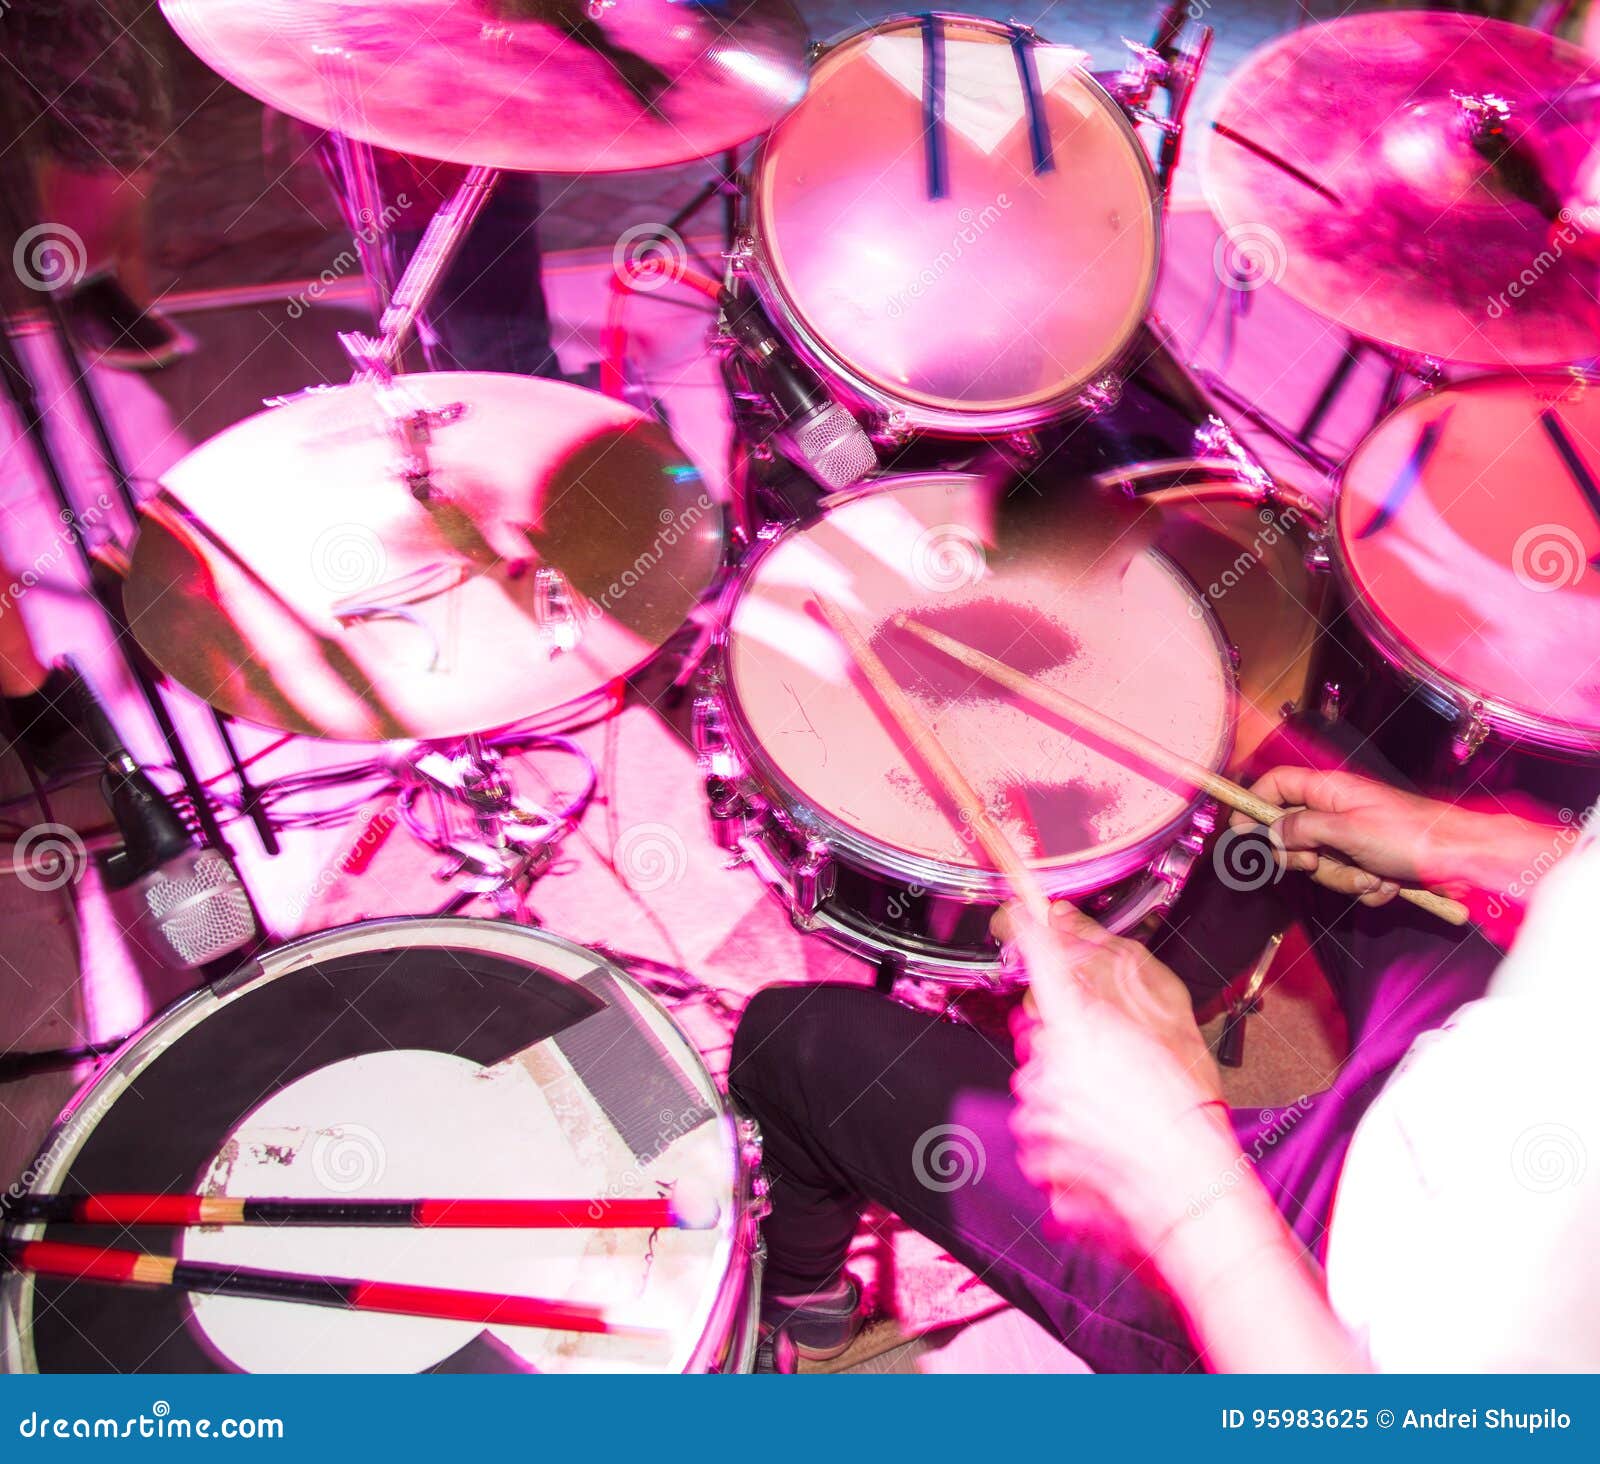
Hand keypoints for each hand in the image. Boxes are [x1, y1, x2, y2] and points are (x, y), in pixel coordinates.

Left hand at [996, 902, 1232, 1247]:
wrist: (1190, 1192)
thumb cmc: (1185, 1117)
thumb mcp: (1162, 1036)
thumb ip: (1109, 1000)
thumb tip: (1079, 985)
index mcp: (1078, 1029)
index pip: (1043, 965)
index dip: (1028, 934)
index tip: (1016, 913)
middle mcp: (1046, 1068)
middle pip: (1039, 1038)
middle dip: (1064, 1048)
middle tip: (1111, 1073)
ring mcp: (1036, 1117)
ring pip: (1039, 1089)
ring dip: (1066, 1098)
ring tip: (1117, 1117)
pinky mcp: (1036, 1159)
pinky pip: (1042, 1137)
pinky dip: (1066, 1141)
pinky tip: (1105, 1147)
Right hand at [1228, 766, 1485, 904]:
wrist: (1463, 859)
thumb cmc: (1413, 835)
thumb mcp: (1347, 830)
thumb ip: (1302, 828)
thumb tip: (1272, 833)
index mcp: (1330, 790)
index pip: (1276, 785)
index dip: (1253, 804)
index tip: (1239, 830)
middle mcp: (1338, 811)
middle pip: (1292, 833)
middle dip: (1303, 858)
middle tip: (1316, 862)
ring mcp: (1353, 837)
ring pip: (1320, 863)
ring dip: (1342, 878)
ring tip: (1371, 877)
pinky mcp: (1369, 861)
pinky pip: (1347, 879)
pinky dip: (1364, 888)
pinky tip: (1386, 883)